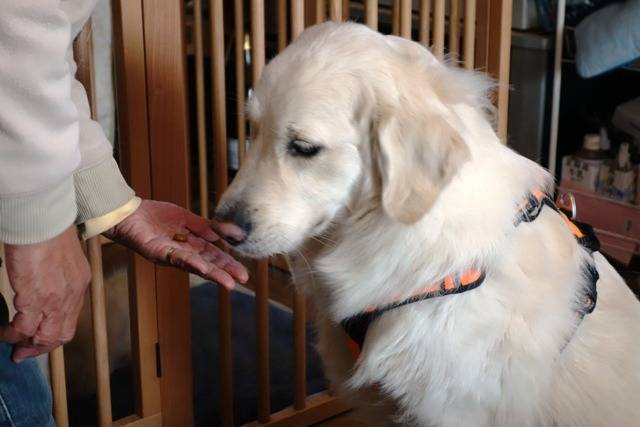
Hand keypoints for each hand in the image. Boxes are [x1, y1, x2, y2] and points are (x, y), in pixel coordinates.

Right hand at [1, 226, 90, 361]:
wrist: (43, 220)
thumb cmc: (49, 229)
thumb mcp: (62, 254)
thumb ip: (57, 270)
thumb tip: (43, 277)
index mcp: (80, 283)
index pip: (70, 317)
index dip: (55, 332)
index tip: (39, 338)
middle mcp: (72, 295)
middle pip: (61, 334)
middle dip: (42, 347)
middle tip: (23, 353)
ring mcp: (56, 299)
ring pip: (44, 336)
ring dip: (26, 344)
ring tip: (10, 344)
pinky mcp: (35, 299)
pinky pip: (24, 328)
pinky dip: (12, 334)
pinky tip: (3, 332)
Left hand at [104, 200, 247, 288]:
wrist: (129, 212)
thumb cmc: (155, 215)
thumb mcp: (185, 217)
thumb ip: (204, 226)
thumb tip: (221, 235)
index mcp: (190, 245)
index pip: (213, 255)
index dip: (228, 262)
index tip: (242, 271)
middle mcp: (182, 254)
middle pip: (208, 263)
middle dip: (225, 272)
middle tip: (242, 279)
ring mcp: (170, 255)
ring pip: (195, 265)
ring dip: (212, 273)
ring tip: (228, 282)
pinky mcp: (157, 252)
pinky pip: (176, 258)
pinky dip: (191, 263)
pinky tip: (204, 267)